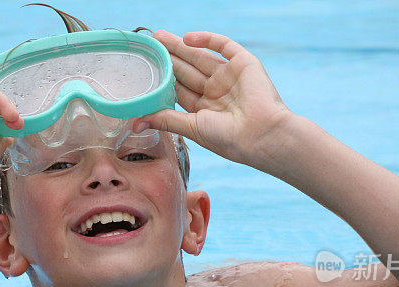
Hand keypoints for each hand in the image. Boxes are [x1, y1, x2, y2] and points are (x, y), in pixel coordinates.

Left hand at [137, 31, 292, 168]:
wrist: (262, 134)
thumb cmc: (228, 138)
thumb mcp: (192, 128)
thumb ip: (166, 120)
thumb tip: (137, 122)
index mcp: (205, 109)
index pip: (179, 89)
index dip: (163, 78)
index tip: (146, 69)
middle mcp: (216, 91)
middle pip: (187, 70)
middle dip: (169, 58)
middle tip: (151, 44)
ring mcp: (230, 76)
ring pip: (201, 56)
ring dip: (181, 47)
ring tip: (160, 37)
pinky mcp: (244, 63)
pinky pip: (224, 46)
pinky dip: (207, 40)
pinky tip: (188, 39)